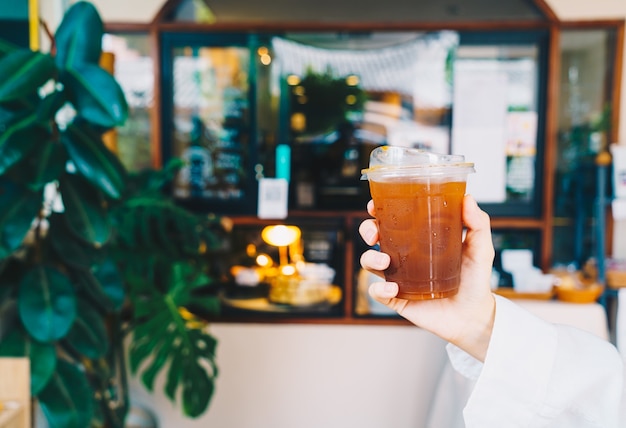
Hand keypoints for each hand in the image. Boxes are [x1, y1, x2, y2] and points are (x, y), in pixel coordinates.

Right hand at [358, 194, 495, 361]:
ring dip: (370, 258)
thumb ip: (478, 224)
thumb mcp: (480, 249)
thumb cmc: (474, 280)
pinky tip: (392, 288)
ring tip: (385, 262)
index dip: (379, 210)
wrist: (474, 315)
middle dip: (367, 230)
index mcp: (418, 239)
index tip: (375, 205)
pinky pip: (377, 292)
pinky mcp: (397, 298)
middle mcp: (404, 256)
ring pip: (370, 263)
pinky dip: (379, 289)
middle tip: (374, 234)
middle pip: (374, 237)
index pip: (393, 219)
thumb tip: (468, 199)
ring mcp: (398, 277)